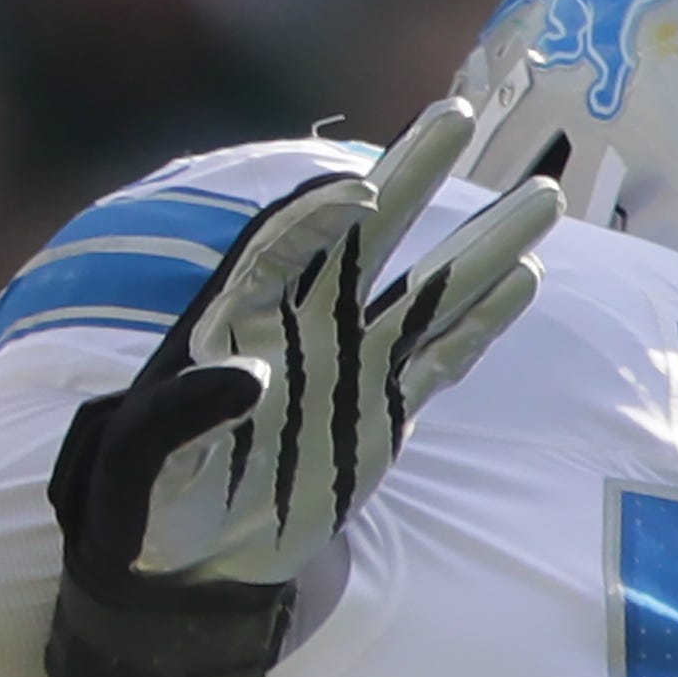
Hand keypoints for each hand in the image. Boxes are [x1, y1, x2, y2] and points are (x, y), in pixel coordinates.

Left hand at [60, 97, 562, 591]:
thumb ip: (178, 416)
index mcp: (230, 321)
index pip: (278, 245)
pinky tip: (524, 279)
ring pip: (422, 291)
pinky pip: (439, 358)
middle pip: (363, 237)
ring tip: (541, 194)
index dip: (316, 217)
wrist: (184, 561)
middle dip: (410, 177)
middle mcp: (299, 327)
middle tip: (458, 115)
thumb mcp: (136, 465)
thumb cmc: (142, 504)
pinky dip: (479, 324)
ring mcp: (347, 366)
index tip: (359, 194)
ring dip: (478, 245)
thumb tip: (248, 374)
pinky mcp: (380, 412)